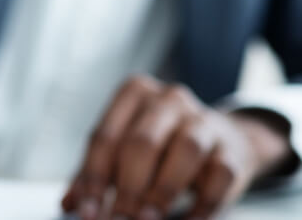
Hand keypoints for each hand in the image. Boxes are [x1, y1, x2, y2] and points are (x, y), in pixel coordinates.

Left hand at [61, 75, 295, 219]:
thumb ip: (95, 175)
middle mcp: (170, 99)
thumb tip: (69, 205)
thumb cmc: (161, 148)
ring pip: (184, 150)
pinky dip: (202, 205)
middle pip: (142, 142)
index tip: (87, 213)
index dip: (93, 178)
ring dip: (162, 191)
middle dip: (127, 188)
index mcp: (135, 94)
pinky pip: (219, 175)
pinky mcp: (232, 149)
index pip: (105, 136)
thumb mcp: (123, 152)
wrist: (226, 141)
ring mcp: (205, 120)